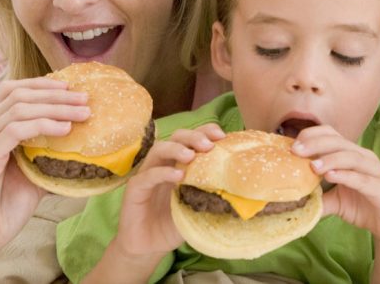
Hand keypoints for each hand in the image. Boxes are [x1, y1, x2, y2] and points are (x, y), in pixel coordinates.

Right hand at [0, 77, 89, 272]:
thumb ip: (50, 158)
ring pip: (18, 110)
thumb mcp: (33, 177)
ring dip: (56, 108)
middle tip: (85, 99)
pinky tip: (65, 130)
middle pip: (18, 96)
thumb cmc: (2, 211)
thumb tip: (85, 150)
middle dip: (56, 95)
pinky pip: (13, 131)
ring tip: (83, 113)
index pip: (11, 93)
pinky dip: (42, 125)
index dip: (42, 86)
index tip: (72, 90)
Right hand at [112, 124, 223, 257]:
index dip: (206, 132)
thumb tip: (245, 192)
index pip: (193, 139)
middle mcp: (164, 164)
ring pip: (159, 149)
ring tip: (191, 156)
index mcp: (181, 163)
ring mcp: (148, 174)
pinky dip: (163, 172)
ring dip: (177, 148)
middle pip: (176, 137)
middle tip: (208, 145)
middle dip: (194, 136)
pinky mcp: (135, 190)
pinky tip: (178, 176)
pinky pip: (147, 176)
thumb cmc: (175, 224)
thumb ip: (215, 196)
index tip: (222, 136)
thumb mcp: (199, 208)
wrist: (149, 246)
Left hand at [293, 125, 379, 241]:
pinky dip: (346, 176)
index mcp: (352, 155)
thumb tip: (291, 199)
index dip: (312, 136)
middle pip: (339, 142)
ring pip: (352, 157)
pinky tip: (332, 176)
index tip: (292, 146)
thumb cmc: (364, 205)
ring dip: (331, 159)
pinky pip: (363, 179)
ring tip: (313, 166)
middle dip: (316, 144)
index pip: (332, 135)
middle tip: (296, 151)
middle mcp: (364, 158)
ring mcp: (374, 171)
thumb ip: (317, 196)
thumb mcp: (335, 201)